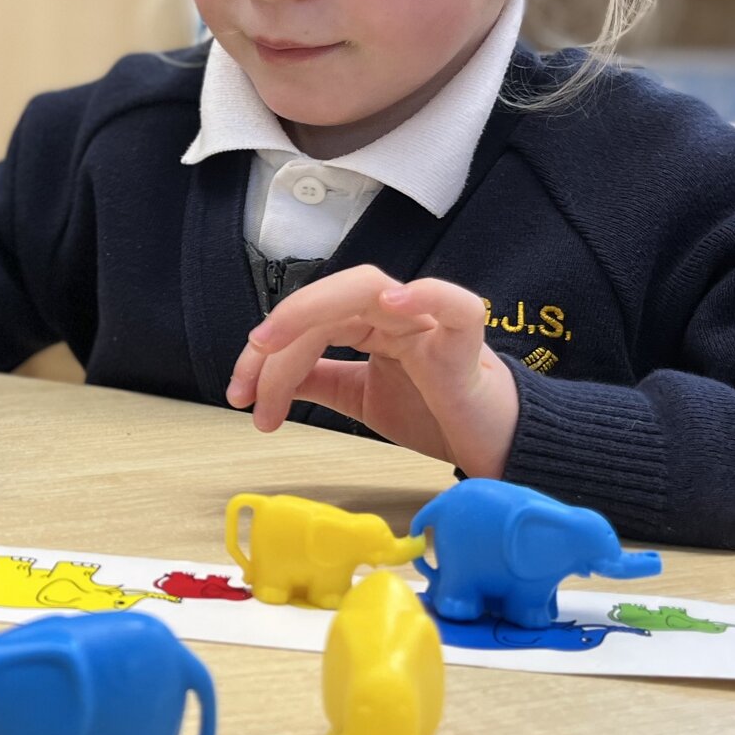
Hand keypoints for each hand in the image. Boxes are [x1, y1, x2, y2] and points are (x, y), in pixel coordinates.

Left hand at [226, 265, 518, 476]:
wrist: (493, 446)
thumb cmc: (436, 413)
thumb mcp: (360, 399)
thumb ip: (320, 381)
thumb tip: (267, 379)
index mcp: (368, 324)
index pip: (306, 323)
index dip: (265, 358)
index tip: (241, 397)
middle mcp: (393, 313)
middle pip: (325, 303)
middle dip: (276, 338)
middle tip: (246, 383)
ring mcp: (429, 321)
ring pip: (366, 289)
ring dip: (311, 310)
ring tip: (275, 341)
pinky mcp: (466, 342)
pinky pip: (453, 303)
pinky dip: (424, 295)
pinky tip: (391, 302)